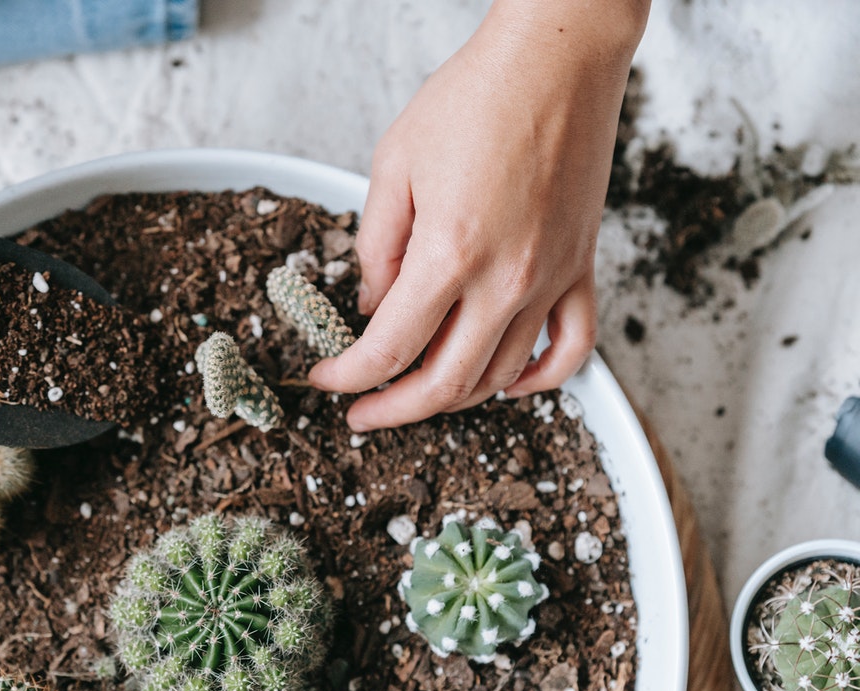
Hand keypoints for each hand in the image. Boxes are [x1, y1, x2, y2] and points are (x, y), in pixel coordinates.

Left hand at [310, 0, 647, 430]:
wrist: (556, 58)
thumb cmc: (474, 98)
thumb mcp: (394, 166)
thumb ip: (376, 248)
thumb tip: (371, 307)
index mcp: (450, 253)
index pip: (389, 349)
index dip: (348, 376)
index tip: (327, 379)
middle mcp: (506, 278)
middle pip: (443, 383)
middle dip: (392, 409)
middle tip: (362, 414)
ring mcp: (551, 278)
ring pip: (500, 375)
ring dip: (452, 396)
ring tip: (416, 390)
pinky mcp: (581, 267)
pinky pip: (571, 348)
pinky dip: (539, 380)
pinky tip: (506, 384)